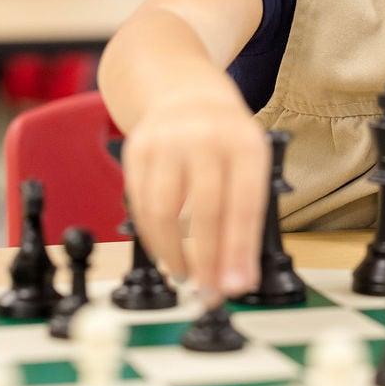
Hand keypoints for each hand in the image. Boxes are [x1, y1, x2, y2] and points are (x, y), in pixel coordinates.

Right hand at [123, 82, 269, 302]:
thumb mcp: (247, 165)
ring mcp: (168, 141)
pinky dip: (153, 237)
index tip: (237, 287)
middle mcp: (206, 137)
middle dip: (207, 261)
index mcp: (245, 144)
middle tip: (209, 294)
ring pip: (166, 211)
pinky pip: (141, 204)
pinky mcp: (137, 149)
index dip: (239, 251)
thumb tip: (236, 278)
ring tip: (186, 277)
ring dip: (174, 254)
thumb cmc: (225, 140)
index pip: (244, 205)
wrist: (183, 91)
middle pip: (205, 211)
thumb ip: (244, 218)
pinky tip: (165, 252)